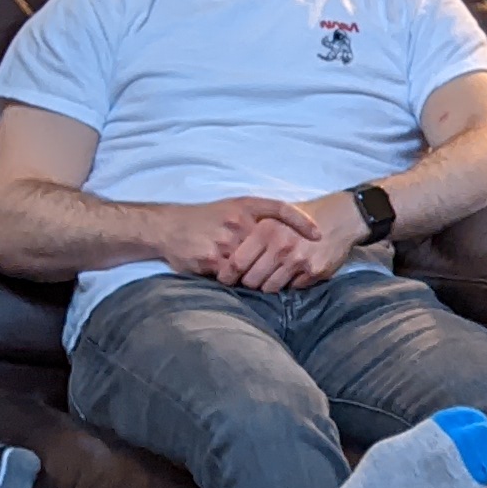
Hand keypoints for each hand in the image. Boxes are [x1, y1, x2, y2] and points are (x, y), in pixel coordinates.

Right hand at [152, 196, 295, 278]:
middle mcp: (238, 221)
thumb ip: (257, 216)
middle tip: (288, 269)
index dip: (302, 222)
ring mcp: (226, 241)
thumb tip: (288, 232)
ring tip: (258, 278)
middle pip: (272, 245)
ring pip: (254, 265)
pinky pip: (234, 276)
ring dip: (257, 274)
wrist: (167, 227)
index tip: (319, 235)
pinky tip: (234, 279)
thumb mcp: (232, 207)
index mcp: (245, 206)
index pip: (281, 209)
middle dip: (280, 260)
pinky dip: (237, 280)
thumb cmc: (204, 219)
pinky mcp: (213, 260)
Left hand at [220, 195, 355, 293]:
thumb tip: (224, 261)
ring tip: (273, 274)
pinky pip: (292, 288)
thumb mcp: (271, 217)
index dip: (227, 275)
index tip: (227, 278)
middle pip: (251, 281)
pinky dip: (291, 283)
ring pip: (270, 288)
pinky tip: (294, 272)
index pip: (236, 264)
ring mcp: (298, 260)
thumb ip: (249, 237)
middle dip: (249, 282)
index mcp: (265, 231)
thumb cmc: (298, 218)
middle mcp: (280, 246)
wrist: (338, 217)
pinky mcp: (314, 272)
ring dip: (269, 284)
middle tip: (253, 277)